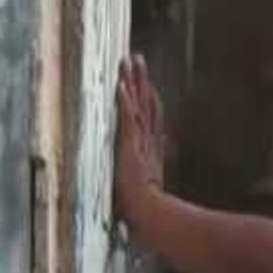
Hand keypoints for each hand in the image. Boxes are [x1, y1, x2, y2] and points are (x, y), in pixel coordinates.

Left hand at [115, 54, 164, 224]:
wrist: (151, 213)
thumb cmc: (150, 210)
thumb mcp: (149, 194)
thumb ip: (149, 185)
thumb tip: (150, 189)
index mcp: (152, 153)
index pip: (151, 120)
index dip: (149, 99)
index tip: (146, 83)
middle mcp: (148, 142)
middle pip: (146, 105)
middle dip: (142, 81)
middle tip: (138, 59)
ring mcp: (140, 142)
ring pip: (138, 105)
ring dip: (134, 82)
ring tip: (129, 61)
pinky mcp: (130, 144)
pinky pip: (127, 117)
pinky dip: (125, 100)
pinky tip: (120, 84)